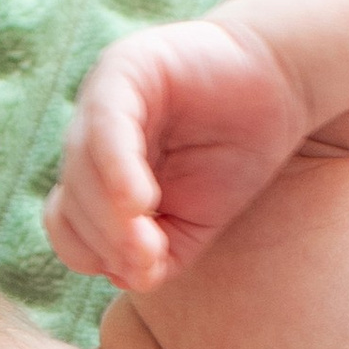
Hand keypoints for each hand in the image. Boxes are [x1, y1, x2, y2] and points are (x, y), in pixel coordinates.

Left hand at [43, 14, 311, 290]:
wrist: (279, 86)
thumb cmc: (234, 155)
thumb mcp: (195, 222)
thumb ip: (160, 255)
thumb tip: (125, 279)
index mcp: (97, 173)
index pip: (69, 225)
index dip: (96, 255)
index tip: (146, 271)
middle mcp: (89, 136)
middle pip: (71, 202)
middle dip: (107, 242)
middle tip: (150, 259)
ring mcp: (101, 100)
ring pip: (81, 171)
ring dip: (109, 218)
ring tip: (149, 241)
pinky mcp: (124, 70)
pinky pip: (106, 126)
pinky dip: (117, 171)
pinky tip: (142, 202)